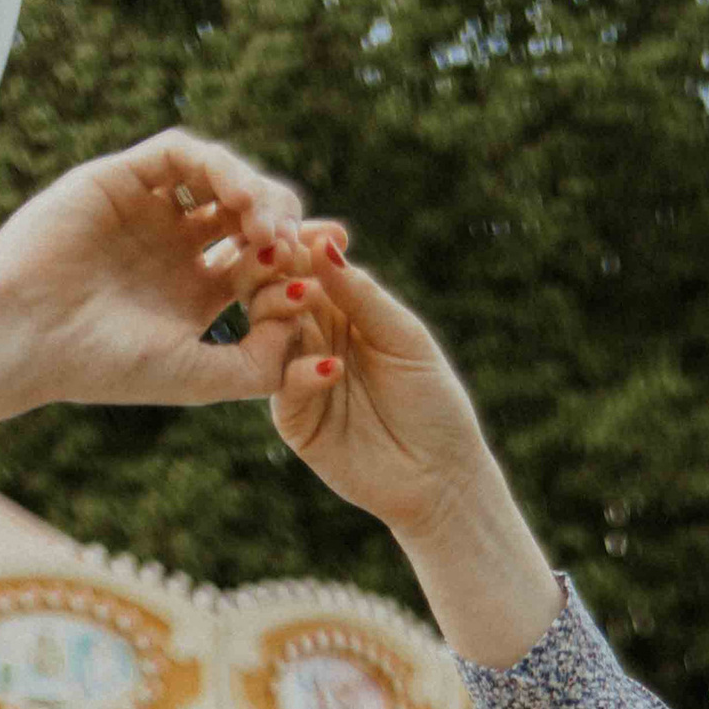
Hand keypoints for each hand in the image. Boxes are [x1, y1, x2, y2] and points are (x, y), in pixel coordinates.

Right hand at [0, 135, 315, 440]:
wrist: (26, 334)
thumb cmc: (103, 366)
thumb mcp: (197, 377)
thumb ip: (259, 367)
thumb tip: (320, 343)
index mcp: (195, 298)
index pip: (264, 269)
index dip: (303, 267)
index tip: (334, 271)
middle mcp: (175, 250)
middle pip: (251, 221)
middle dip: (290, 227)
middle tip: (315, 243)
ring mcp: (150, 211)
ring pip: (223, 181)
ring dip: (259, 197)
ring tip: (273, 231)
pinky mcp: (123, 177)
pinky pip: (183, 154)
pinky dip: (219, 168)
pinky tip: (240, 200)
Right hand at [259, 254, 490, 539]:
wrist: (442, 479)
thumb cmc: (433, 402)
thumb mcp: (403, 338)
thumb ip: (362, 294)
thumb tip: (322, 243)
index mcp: (339, 309)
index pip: (302, 266)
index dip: (295, 246)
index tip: (296, 229)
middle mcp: (311, 338)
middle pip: (271, 293)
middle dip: (272, 271)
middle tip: (280, 258)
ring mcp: (297, 378)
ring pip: (266, 334)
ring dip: (279, 312)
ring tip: (304, 301)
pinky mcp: (295, 420)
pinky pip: (283, 386)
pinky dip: (302, 373)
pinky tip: (332, 368)